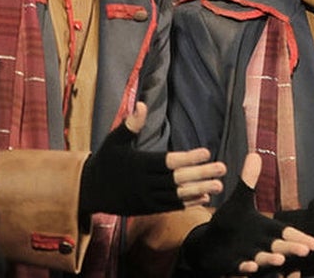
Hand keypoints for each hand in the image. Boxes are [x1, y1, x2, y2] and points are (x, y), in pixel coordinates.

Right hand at [79, 102, 225, 216]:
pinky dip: (188, 203)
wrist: (90, 190)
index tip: (206, 152)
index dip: (188, 158)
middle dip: (201, 174)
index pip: (168, 161)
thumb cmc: (105, 160)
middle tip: (222, 169)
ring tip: (219, 185)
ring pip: (177, 195)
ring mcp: (146, 198)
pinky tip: (203, 198)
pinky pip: (171, 207)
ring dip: (199, 190)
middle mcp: (144, 183)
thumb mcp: (114, 140)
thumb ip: (130, 125)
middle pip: (177, 179)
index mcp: (138, 164)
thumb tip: (141, 104)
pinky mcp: (147, 209)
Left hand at [179, 153, 313, 276]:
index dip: (300, 238)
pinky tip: (249, 266)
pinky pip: (240, 266)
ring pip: (262, 259)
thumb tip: (255, 154)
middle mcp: (259, 244)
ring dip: (270, 259)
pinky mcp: (233, 263)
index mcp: (264, 229)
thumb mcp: (240, 200)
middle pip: (278, 247)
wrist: (211, 242)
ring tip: (279, 259)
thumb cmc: (230, 222)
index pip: (285, 233)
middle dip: (291, 248)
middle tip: (305, 250)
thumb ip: (249, 181)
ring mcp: (247, 255)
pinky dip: (245, 267)